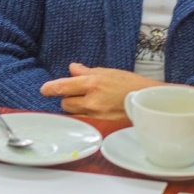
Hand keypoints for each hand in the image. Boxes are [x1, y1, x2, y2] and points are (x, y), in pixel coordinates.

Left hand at [40, 63, 161, 119]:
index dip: (51, 88)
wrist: (148, 101)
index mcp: (93, 83)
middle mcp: (92, 100)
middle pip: (66, 103)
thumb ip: (87, 72)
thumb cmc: (130, 84)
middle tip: (77, 96)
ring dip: (76, 109)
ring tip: (88, 104)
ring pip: (74, 114)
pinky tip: (92, 113)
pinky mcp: (102, 125)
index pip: (63, 86)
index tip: (44, 90)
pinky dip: (84, 117)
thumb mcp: (108, 72)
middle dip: (68, 99)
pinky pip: (84, 122)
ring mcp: (97, 115)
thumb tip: (72, 68)